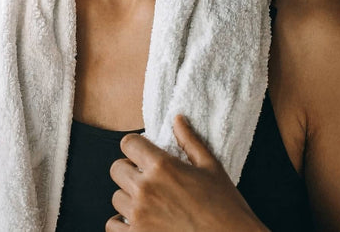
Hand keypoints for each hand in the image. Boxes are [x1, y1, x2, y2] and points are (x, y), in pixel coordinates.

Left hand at [107, 115, 265, 231]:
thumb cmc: (226, 207)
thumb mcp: (212, 168)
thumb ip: (190, 141)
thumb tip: (177, 119)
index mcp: (162, 166)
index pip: (128, 143)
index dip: (135, 146)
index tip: (142, 154)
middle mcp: (146, 188)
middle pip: (117, 169)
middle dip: (130, 171)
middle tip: (147, 180)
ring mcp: (139, 215)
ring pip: (116, 198)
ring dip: (129, 198)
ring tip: (148, 203)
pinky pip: (113, 226)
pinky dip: (121, 224)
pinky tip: (138, 222)